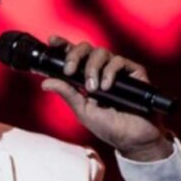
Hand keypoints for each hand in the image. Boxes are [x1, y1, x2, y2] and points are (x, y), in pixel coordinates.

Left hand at [41, 35, 172, 160]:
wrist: (134, 138)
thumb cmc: (109, 127)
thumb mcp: (83, 111)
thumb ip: (67, 94)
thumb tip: (45, 82)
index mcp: (85, 78)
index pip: (73, 56)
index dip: (63, 46)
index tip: (52, 41)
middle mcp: (100, 71)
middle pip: (86, 48)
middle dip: (74, 56)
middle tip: (70, 71)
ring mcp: (117, 70)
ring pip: (101, 52)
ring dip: (92, 68)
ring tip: (93, 88)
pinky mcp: (134, 72)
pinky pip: (118, 61)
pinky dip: (109, 72)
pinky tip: (107, 88)